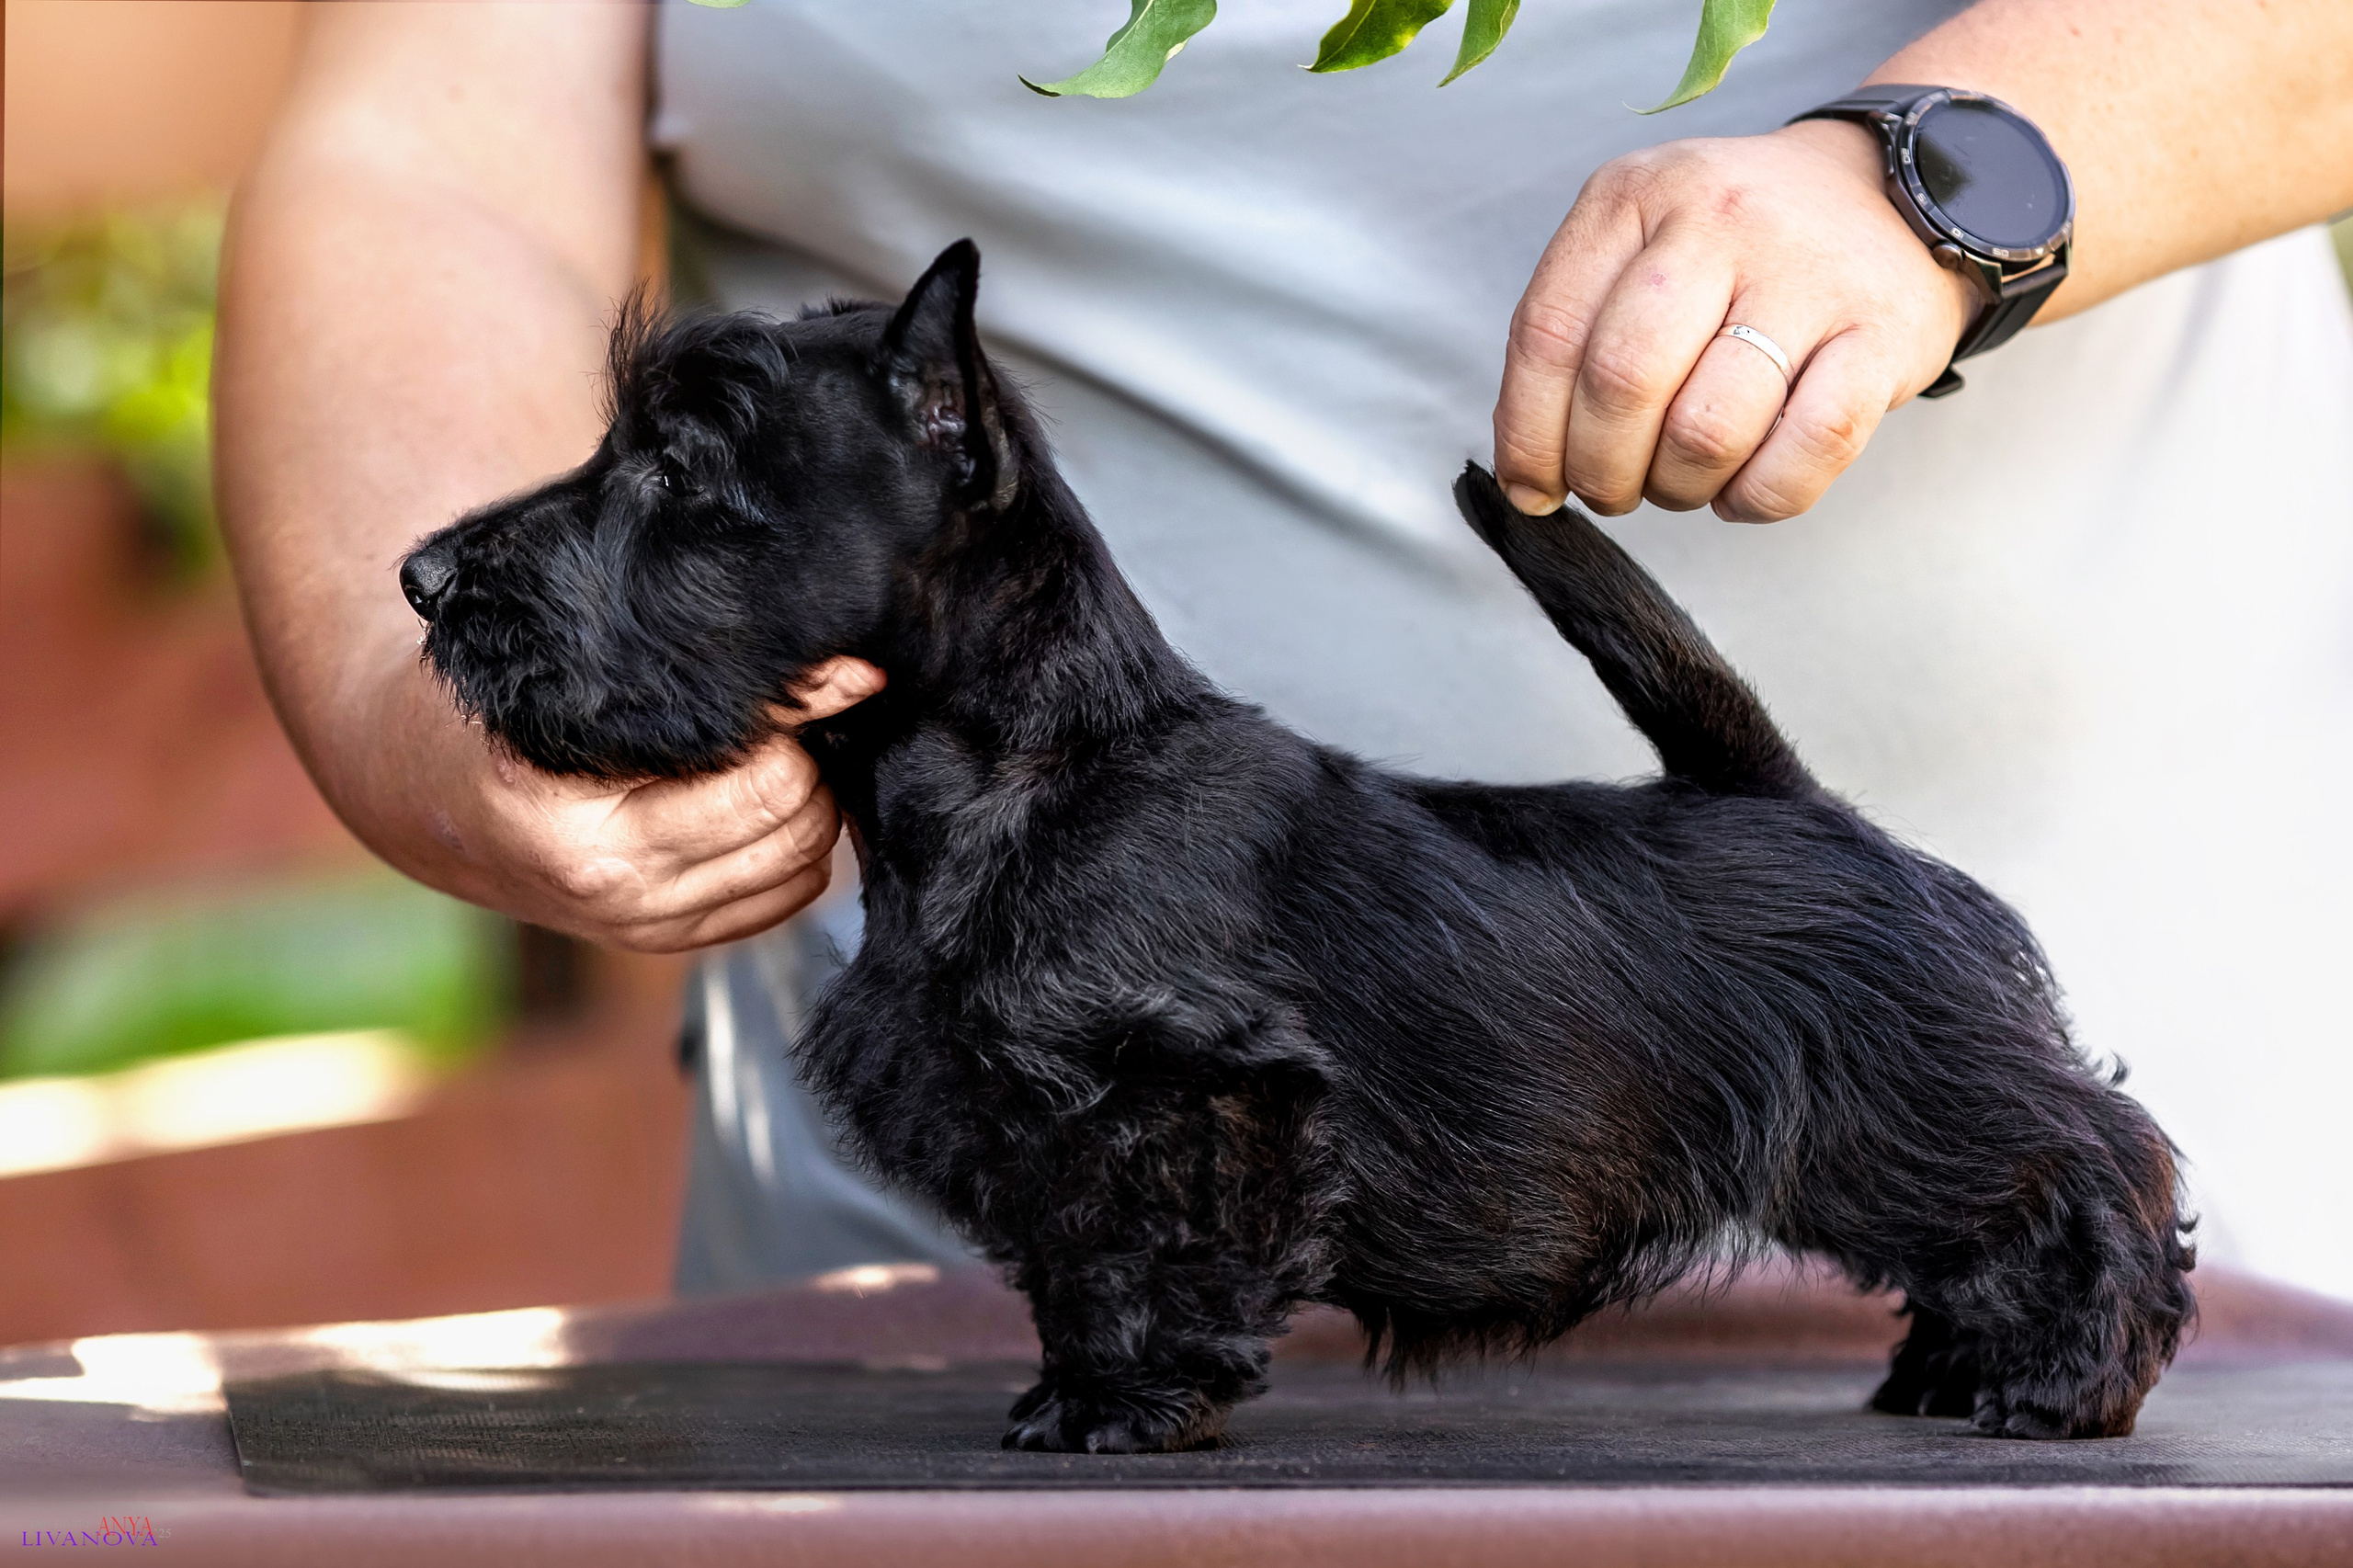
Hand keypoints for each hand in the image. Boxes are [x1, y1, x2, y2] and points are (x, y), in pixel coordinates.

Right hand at [393, 655, 884, 952]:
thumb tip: (850, 673)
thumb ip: (703, 675)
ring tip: (776, 750)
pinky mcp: (668, 942)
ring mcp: (645, 929)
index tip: (815, 671)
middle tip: (790, 712)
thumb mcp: (574, 680)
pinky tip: (762, 802)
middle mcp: (619, 896)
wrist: (423, 793)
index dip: (800, 719)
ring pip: (801, 871)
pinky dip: (792, 851)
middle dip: (811, 763)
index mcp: (585, 835)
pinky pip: (781, 902)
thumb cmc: (495, 713)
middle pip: (792, 829)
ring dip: (809, 807)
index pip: (761, 784)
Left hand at [1493, 120, 1980, 522]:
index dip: (1528, 435)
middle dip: (1602, 469)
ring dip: (1680, 487)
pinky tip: (1745, 487)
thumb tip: (1528, 473)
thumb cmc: (1744, 250)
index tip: (1535, 486)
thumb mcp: (1643, 247)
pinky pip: (1807, 449)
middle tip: (1614, 490)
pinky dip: (1759, 497)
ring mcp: (1806, 274)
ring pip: (1707, 429)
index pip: (1547, 336)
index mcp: (1635, 195)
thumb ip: (1576, 339)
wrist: (1902, 192)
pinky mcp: (1883, 334)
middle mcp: (1717, 220)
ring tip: (1685, 480)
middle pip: (1622, 384)